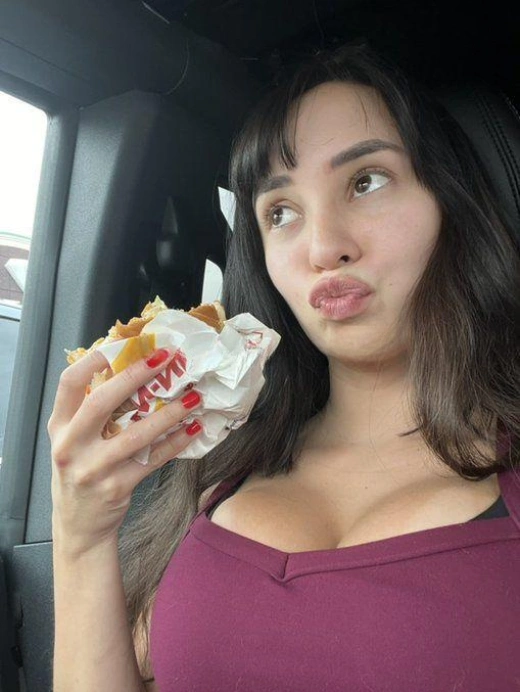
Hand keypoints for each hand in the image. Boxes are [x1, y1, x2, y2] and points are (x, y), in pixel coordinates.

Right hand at [48, 348, 202, 556]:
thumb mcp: (74, 439)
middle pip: (102, 402)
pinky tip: (193, 429)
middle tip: (167, 358)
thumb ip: (91, 410)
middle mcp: (72, 445)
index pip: (70, 383)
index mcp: (60, 426)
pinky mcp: (117, 487)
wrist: (78, 526)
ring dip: (169, 413)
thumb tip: (130, 368)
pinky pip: (153, 460)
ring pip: (136, 434)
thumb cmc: (81, 471)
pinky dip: (176, 443)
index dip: (95, 360)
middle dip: (136, 375)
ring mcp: (93, 468)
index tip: (125, 343)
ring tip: (194, 398)